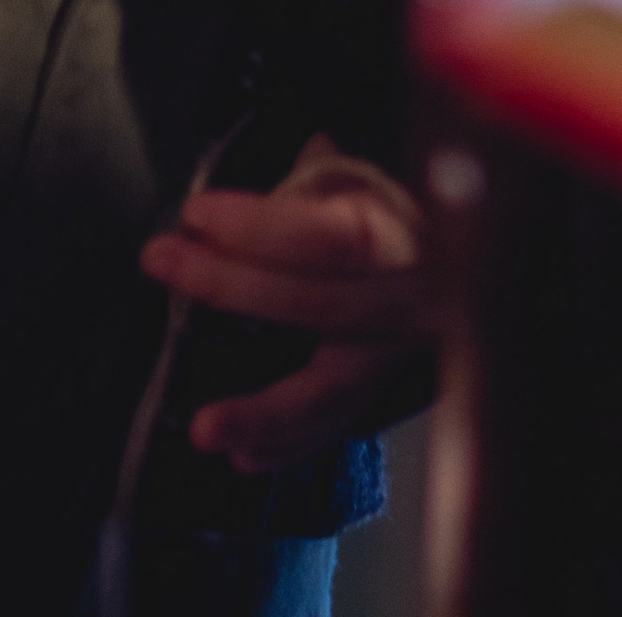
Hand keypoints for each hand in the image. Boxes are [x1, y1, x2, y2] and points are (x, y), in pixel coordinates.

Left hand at [143, 138, 437, 472]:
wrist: (458, 264)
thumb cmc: (390, 219)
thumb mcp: (362, 182)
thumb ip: (314, 180)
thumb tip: (270, 164)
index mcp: (397, 235)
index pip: (325, 233)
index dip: (258, 223)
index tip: (196, 212)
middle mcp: (403, 301)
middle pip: (315, 302)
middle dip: (231, 283)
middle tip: (163, 262)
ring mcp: (393, 358)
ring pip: (331, 391)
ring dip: (262, 412)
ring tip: (204, 427)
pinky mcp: (379, 395)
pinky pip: (332, 429)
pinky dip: (285, 446)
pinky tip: (242, 457)